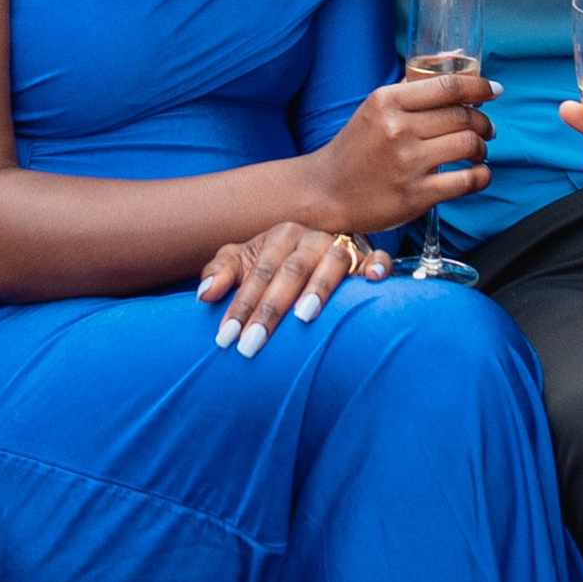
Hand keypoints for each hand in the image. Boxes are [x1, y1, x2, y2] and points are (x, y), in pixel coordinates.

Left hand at [195, 221, 391, 357]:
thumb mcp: (243, 264)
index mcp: (281, 237)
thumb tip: (205, 295)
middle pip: (290, 272)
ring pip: (332, 264)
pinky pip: (377, 258)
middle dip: (269, 311)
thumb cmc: (273, 266)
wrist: (312, 254)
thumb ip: (220, 274)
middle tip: (251, 344)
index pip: (257, 273)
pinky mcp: (367, 257)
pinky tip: (372, 280)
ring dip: (318, 288)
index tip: (225, 339)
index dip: (240, 305)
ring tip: (303, 316)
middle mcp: (312, 240)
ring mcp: (342, 247)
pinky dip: (377, 266)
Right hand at [311, 70, 493, 234]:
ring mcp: (408, 163)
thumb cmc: (355, 149)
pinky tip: (477, 174)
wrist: (326, 192)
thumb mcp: (375, 108)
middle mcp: (398, 129)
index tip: (494, 91)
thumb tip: (454, 63)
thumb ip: (411, 88)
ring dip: (482, 148)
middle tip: (486, 128)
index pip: (448, 86)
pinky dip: (482, 176)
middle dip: (484, 122)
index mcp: (387, 101)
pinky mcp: (416, 195)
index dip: (480, 87)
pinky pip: (467, 181)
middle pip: (463, 116)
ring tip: (478, 151)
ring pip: (469, 145)